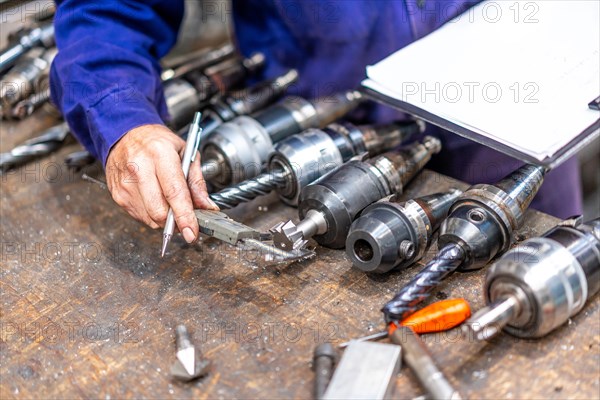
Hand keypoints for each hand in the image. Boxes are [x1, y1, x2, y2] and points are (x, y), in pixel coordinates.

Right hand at [105, 124, 218, 242]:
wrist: (125, 135)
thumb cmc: (157, 143)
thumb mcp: (185, 153)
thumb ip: (197, 182)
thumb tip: (206, 207)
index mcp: (159, 153)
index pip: (174, 192)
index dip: (184, 216)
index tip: (191, 232)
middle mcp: (139, 167)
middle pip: (159, 210)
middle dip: (175, 221)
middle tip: (184, 218)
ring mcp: (125, 183)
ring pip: (150, 217)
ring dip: (164, 219)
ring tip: (169, 203)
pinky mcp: (118, 194)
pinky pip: (140, 216)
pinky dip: (152, 215)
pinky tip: (155, 199)